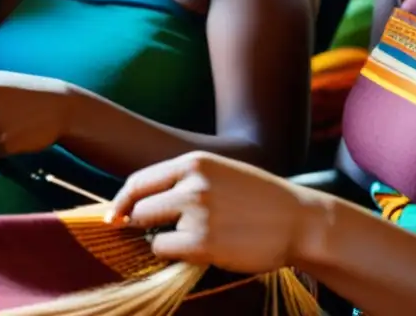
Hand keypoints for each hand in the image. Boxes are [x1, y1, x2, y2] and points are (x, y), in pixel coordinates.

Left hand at [108, 151, 317, 273]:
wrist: (300, 221)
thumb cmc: (258, 200)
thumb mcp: (220, 173)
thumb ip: (183, 181)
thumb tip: (138, 202)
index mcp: (194, 162)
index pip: (139, 180)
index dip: (123, 201)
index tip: (114, 216)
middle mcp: (192, 183)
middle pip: (140, 207)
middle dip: (143, 223)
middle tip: (164, 231)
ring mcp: (197, 212)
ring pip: (150, 230)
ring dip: (163, 238)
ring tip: (194, 237)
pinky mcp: (203, 242)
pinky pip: (165, 250)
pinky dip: (174, 254)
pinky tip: (202, 249)